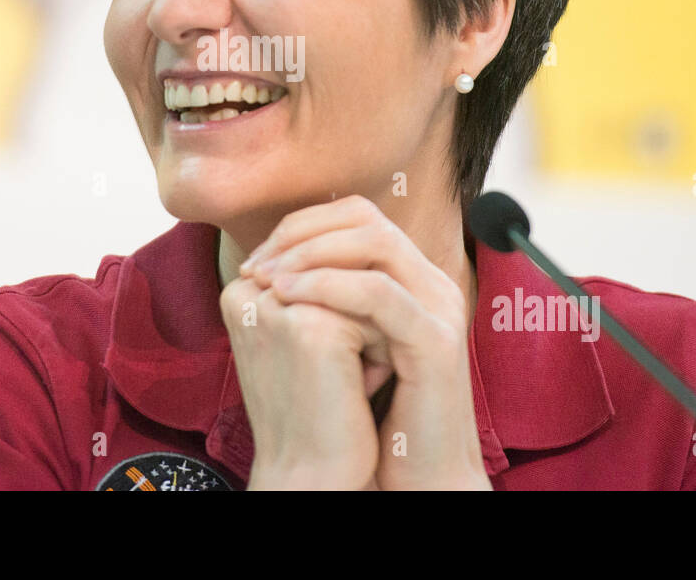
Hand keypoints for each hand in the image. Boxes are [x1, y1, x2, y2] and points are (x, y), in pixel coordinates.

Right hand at [220, 272, 378, 489]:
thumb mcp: (300, 337)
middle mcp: (249, 290)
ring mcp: (277, 306)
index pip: (315, 260)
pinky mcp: (309, 327)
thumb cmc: (315, 409)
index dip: (342, 305)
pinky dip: (381, 348)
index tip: (326, 361)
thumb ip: (311, 288)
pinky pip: (374, 308)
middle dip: (357, 315)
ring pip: (359, 284)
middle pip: (338, 268)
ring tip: (348, 379)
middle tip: (339, 374)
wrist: (311, 476)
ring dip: (371, 329)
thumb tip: (362, 237)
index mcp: (239, 291)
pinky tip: (359, 387)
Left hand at [242, 195, 491, 489]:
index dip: (302, 226)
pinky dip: (327, 286)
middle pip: (365, 217)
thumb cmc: (374, 420)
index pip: (356, 216)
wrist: (416, 479)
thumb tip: (267, 271)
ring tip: (267, 278)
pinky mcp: (435, 341)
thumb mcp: (343, 346)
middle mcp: (430, 283)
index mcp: (410, 280)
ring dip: (309, 252)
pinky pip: (379, 292)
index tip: (257, 257)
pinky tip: (288, 297)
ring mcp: (438, 308)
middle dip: (302, 231)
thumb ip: (324, 304)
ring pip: (375, 241)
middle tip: (257, 263)